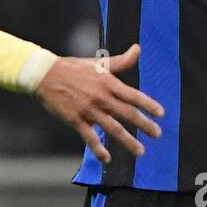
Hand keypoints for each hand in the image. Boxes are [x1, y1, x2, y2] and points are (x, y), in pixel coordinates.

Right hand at [34, 43, 163, 162]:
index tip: (161, 114)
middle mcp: (100, 97)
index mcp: (107, 82)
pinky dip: (98, 149)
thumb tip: (138, 48)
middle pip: (127, 113)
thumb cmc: (73, 68)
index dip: (148, 104)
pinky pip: (89, 137)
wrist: (45, 75)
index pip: (132, 95)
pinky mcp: (75, 120)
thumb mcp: (98, 63)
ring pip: (112, 128)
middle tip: (157, 134)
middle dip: (144, 125)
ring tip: (140, 151)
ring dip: (128, 141)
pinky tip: (106, 158)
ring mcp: (88, 110)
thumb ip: (121, 61)